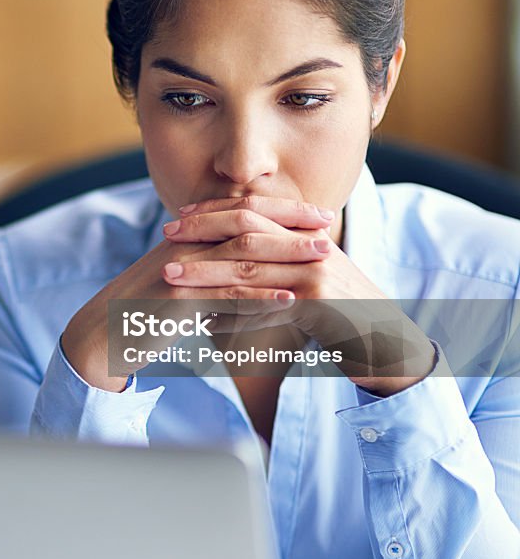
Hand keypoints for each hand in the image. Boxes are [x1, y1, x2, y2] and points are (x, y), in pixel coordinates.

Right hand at [60, 197, 331, 391]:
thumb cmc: (144, 310)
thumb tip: (245, 271)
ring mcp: (183, 269)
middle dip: (290, 224)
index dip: (280, 210)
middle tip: (328, 227)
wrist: (105, 332)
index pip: (241, 211)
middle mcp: (185, 244)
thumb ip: (211, 270)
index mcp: (188, 236)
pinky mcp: (180, 299)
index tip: (316, 214)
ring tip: (324, 259)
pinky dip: (262, 295)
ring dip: (287, 254)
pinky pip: (227, 294)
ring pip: (242, 254)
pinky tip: (290, 300)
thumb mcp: (181, 281)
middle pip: (246, 223)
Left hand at [162, 197, 435, 394]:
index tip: (181, 216)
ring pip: (248, 265)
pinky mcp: (319, 302)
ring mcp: (316, 272)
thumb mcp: (312, 284)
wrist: (391, 347)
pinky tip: (204, 318)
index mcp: (307, 237)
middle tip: (166, 234)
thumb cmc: (346, 319)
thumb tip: (237, 269)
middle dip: (202, 230)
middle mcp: (311, 247)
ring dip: (205, 271)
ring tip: (171, 275)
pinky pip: (264, 303)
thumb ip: (280, 269)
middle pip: (247, 229)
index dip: (215, 211)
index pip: (255, 212)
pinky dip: (231, 310)